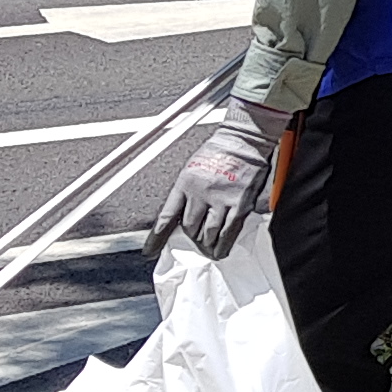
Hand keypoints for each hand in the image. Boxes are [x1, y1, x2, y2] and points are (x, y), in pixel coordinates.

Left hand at [147, 102, 292, 260]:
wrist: (243, 140)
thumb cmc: (219, 152)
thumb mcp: (192, 168)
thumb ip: (187, 191)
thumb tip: (184, 215)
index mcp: (185, 183)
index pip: (166, 216)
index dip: (156, 238)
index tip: (149, 251)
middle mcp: (200, 193)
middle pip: (189, 228)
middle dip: (190, 238)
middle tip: (194, 241)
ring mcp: (220, 200)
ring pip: (208, 234)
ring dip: (206, 244)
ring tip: (207, 248)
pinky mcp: (239, 205)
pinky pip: (228, 232)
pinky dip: (223, 245)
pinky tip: (220, 250)